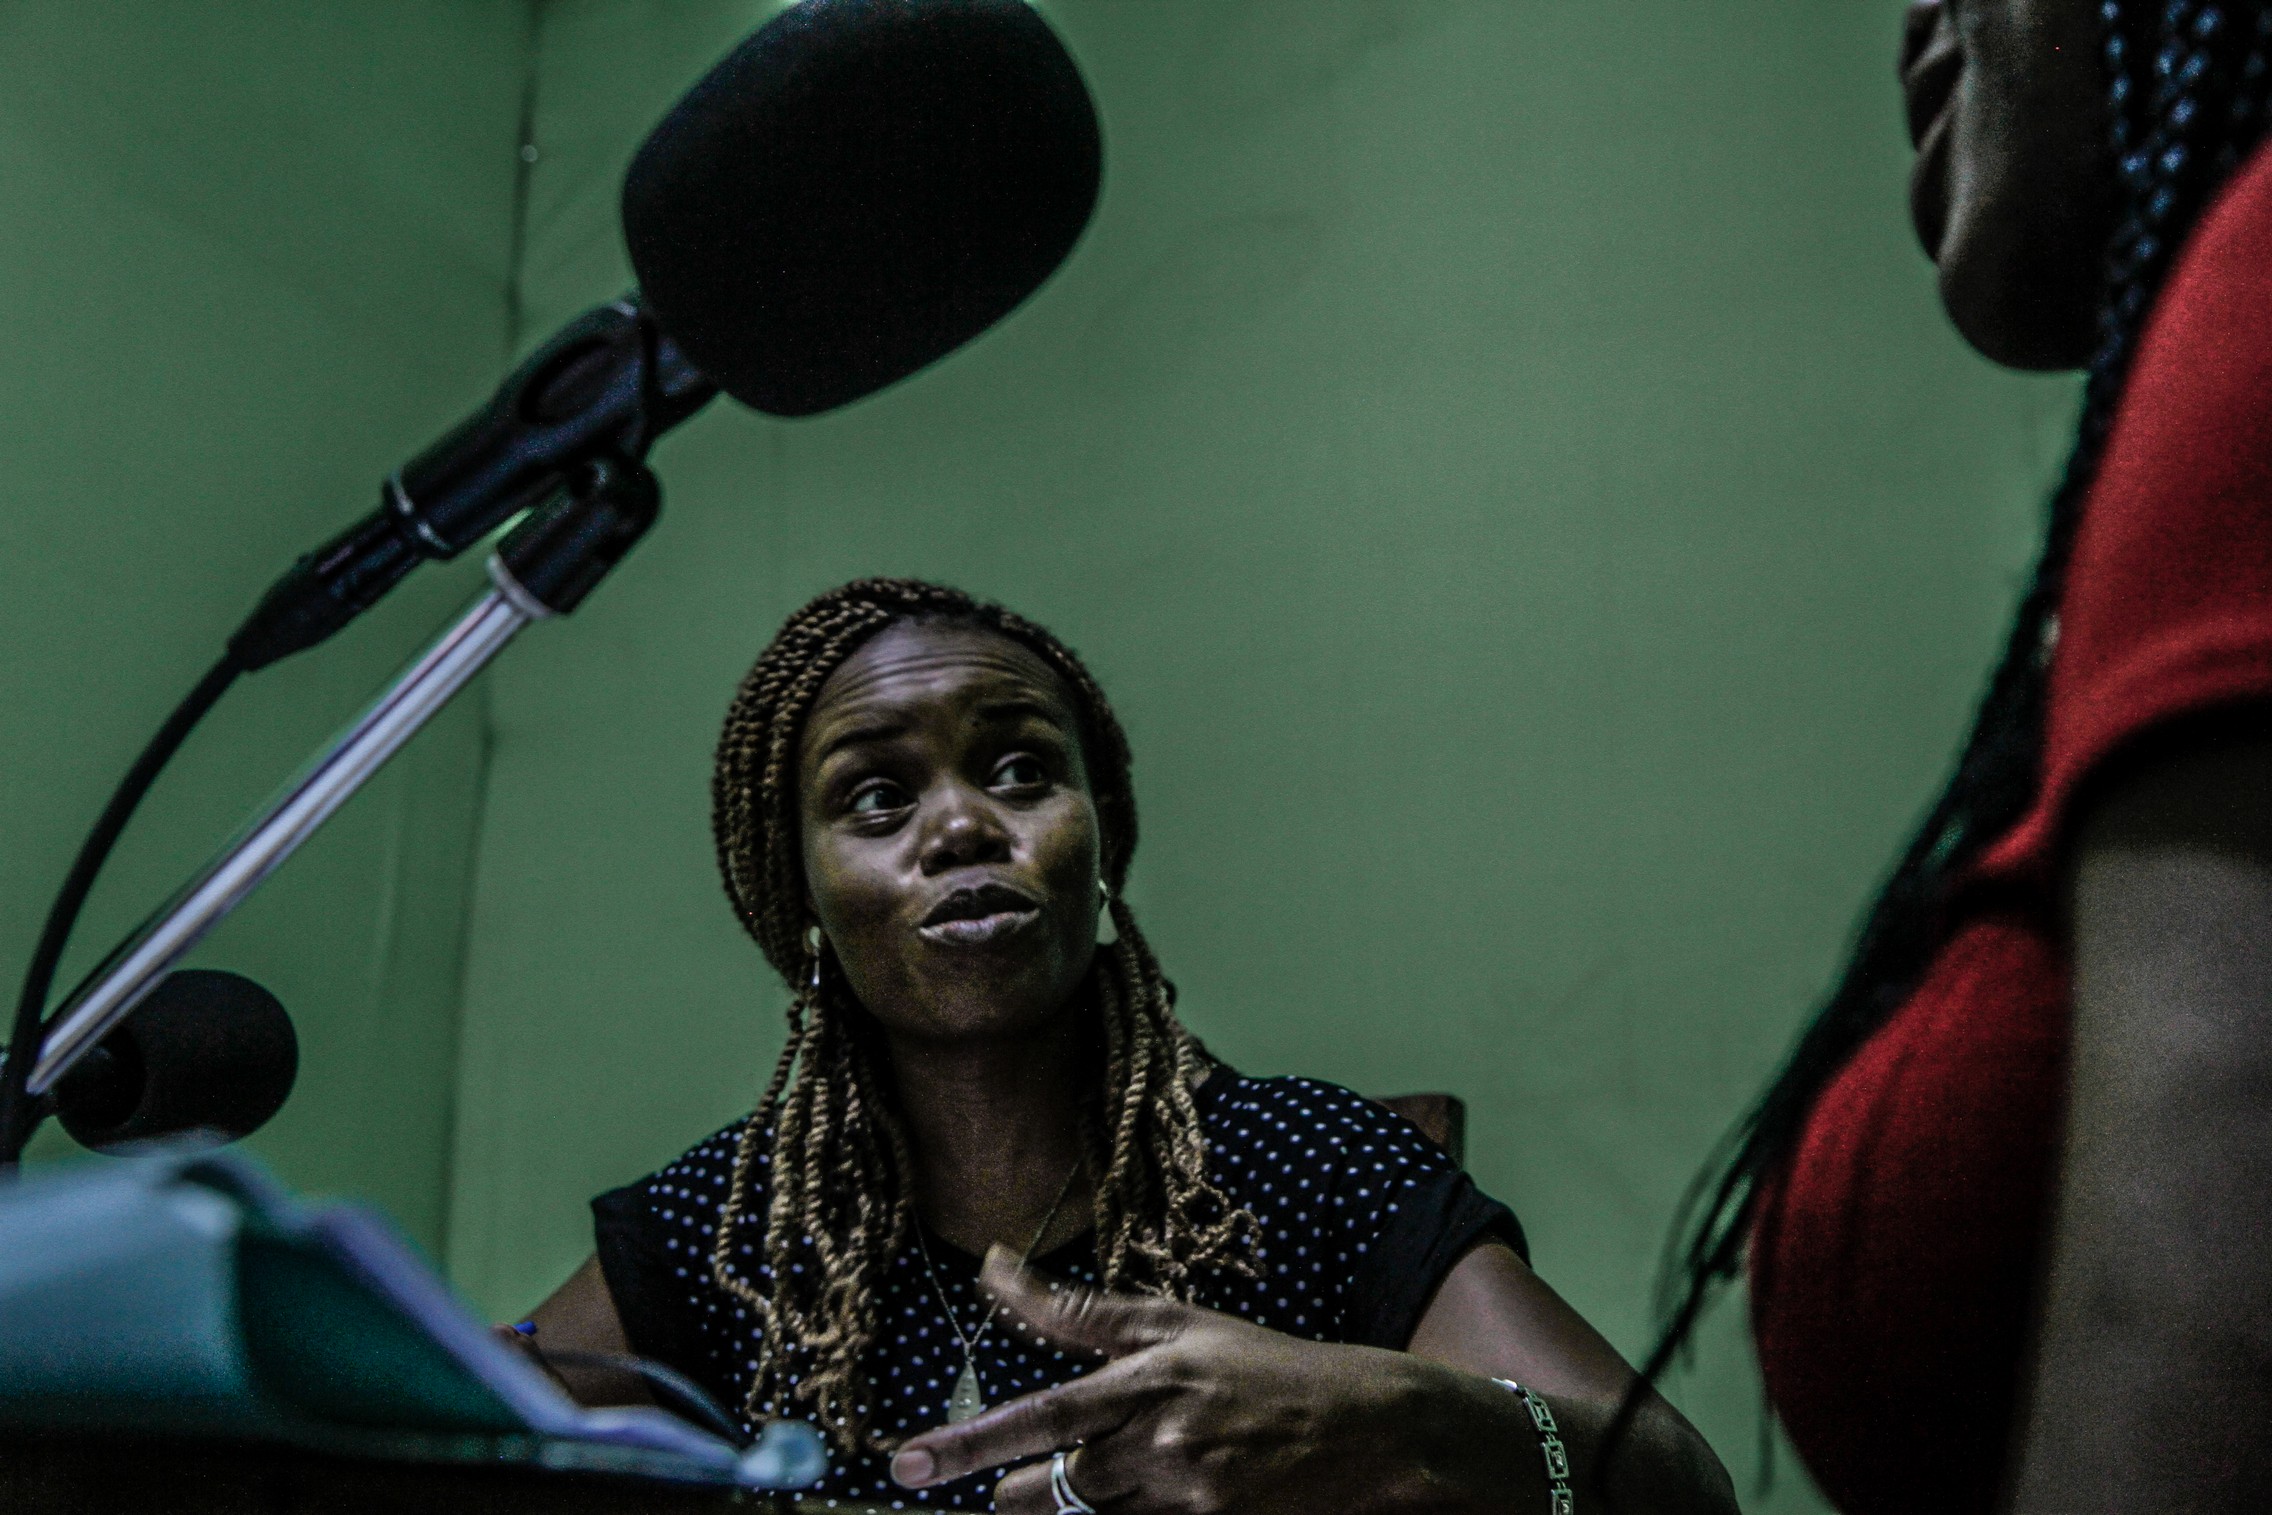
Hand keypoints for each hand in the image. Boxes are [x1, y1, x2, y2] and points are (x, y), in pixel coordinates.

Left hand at [889, 1246, 1525, 1514]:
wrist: (1366, 1428)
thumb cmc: (1262, 1366)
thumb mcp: (1176, 1322)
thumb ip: (1076, 1310)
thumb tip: (991, 1268)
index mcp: (1148, 1380)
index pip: (1038, 1416)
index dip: (967, 1444)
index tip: (905, 1462)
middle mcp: (1161, 1444)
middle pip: (1047, 1492)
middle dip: (1003, 1494)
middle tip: (959, 1482)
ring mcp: (1187, 1499)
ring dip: (1057, 1507)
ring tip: (1049, 1484)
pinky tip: (1116, 1497)